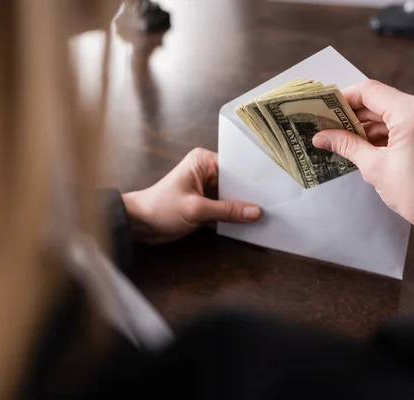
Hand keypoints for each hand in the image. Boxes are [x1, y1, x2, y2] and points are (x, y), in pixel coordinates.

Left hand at [122, 148, 261, 243]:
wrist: (139, 225)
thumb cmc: (160, 209)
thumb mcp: (196, 210)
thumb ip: (227, 211)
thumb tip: (256, 212)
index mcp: (203, 161)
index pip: (235, 167)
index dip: (252, 178)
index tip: (272, 189)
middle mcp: (206, 171)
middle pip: (236, 183)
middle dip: (250, 195)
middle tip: (274, 205)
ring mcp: (205, 188)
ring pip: (232, 197)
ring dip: (242, 208)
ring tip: (266, 215)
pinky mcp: (204, 204)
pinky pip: (224, 208)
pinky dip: (233, 217)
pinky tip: (249, 224)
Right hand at [313, 80, 413, 273]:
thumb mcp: (375, 168)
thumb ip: (347, 145)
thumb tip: (321, 136)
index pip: (370, 91)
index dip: (344, 99)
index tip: (325, 109)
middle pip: (381, 100)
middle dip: (355, 115)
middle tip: (330, 128)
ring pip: (393, 110)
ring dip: (370, 124)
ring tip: (347, 141)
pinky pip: (407, 118)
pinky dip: (388, 129)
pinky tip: (369, 145)